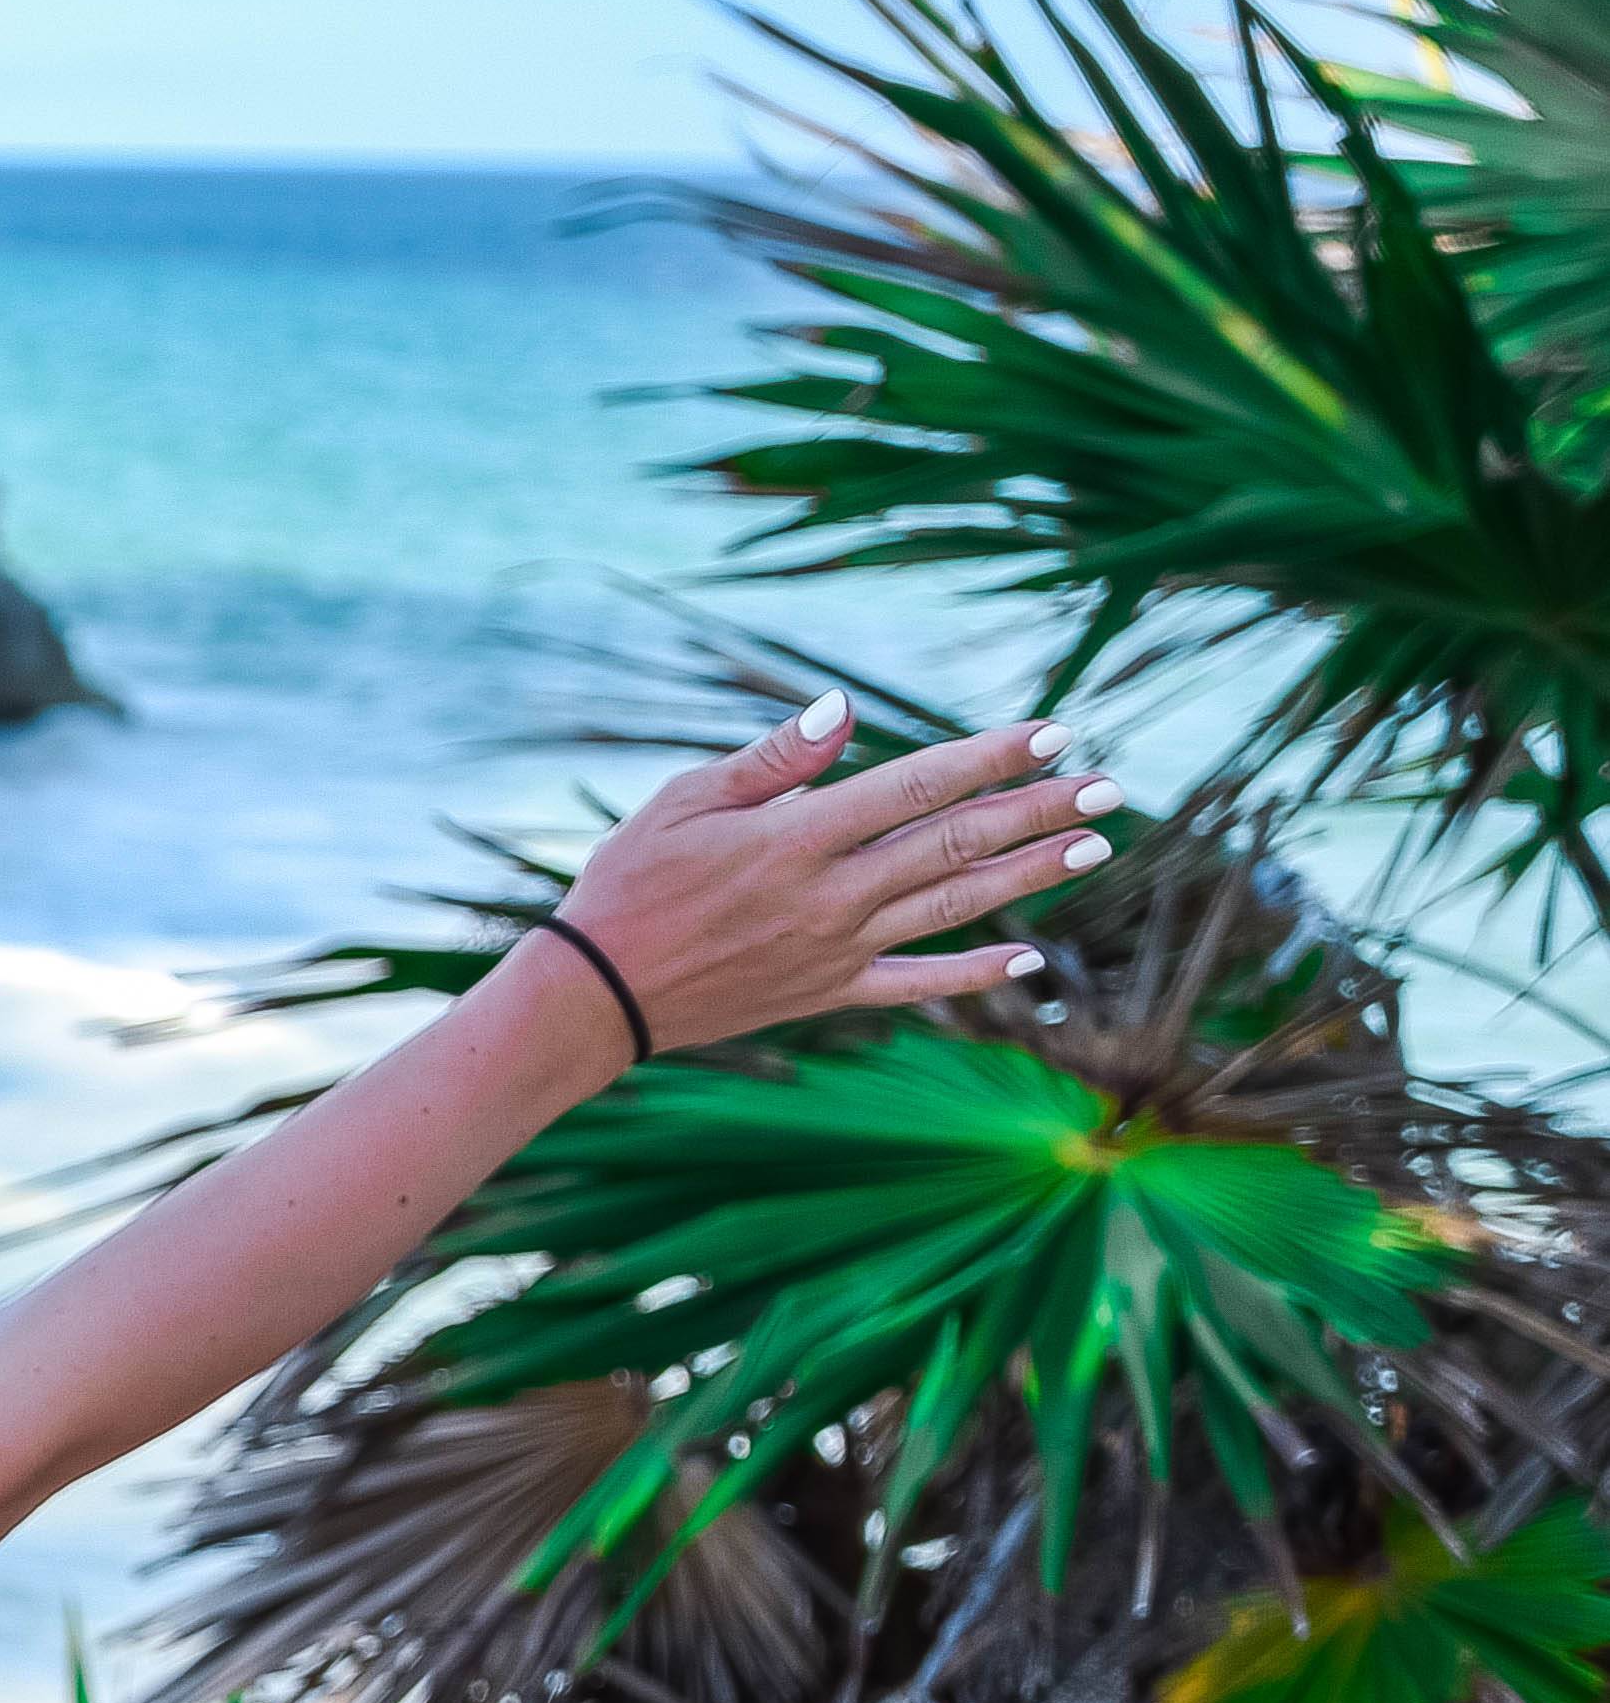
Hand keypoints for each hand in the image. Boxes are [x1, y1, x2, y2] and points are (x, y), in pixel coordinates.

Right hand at [542, 696, 1114, 1059]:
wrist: (595, 995)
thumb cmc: (629, 883)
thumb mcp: (683, 801)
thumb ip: (773, 757)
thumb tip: (843, 708)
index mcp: (797, 837)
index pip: (918, 784)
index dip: (992, 756)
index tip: (1054, 731)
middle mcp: (830, 894)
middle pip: (955, 842)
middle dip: (1038, 810)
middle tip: (1106, 786)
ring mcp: (836, 949)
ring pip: (953, 905)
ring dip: (1029, 875)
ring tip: (1092, 846)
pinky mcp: (828, 993)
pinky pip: (915, 982)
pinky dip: (974, 973)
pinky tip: (1027, 958)